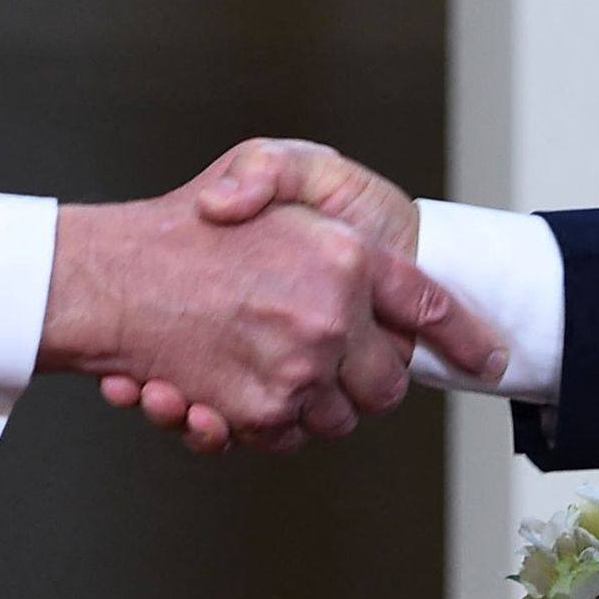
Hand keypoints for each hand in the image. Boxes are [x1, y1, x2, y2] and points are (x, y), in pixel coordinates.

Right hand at [48, 156, 504, 455]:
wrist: (107, 274)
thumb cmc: (189, 216)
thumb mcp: (266, 162)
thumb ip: (310, 183)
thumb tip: (361, 246)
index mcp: (348, 258)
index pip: (429, 307)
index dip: (465, 335)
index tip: (491, 355)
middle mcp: (329, 319)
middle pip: (386, 384)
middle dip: (369, 380)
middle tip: (334, 360)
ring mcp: (293, 371)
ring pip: (336, 419)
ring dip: (314, 404)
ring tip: (270, 370)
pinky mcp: (254, 410)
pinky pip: (282, 436)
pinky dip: (262, 424)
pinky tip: (218, 394)